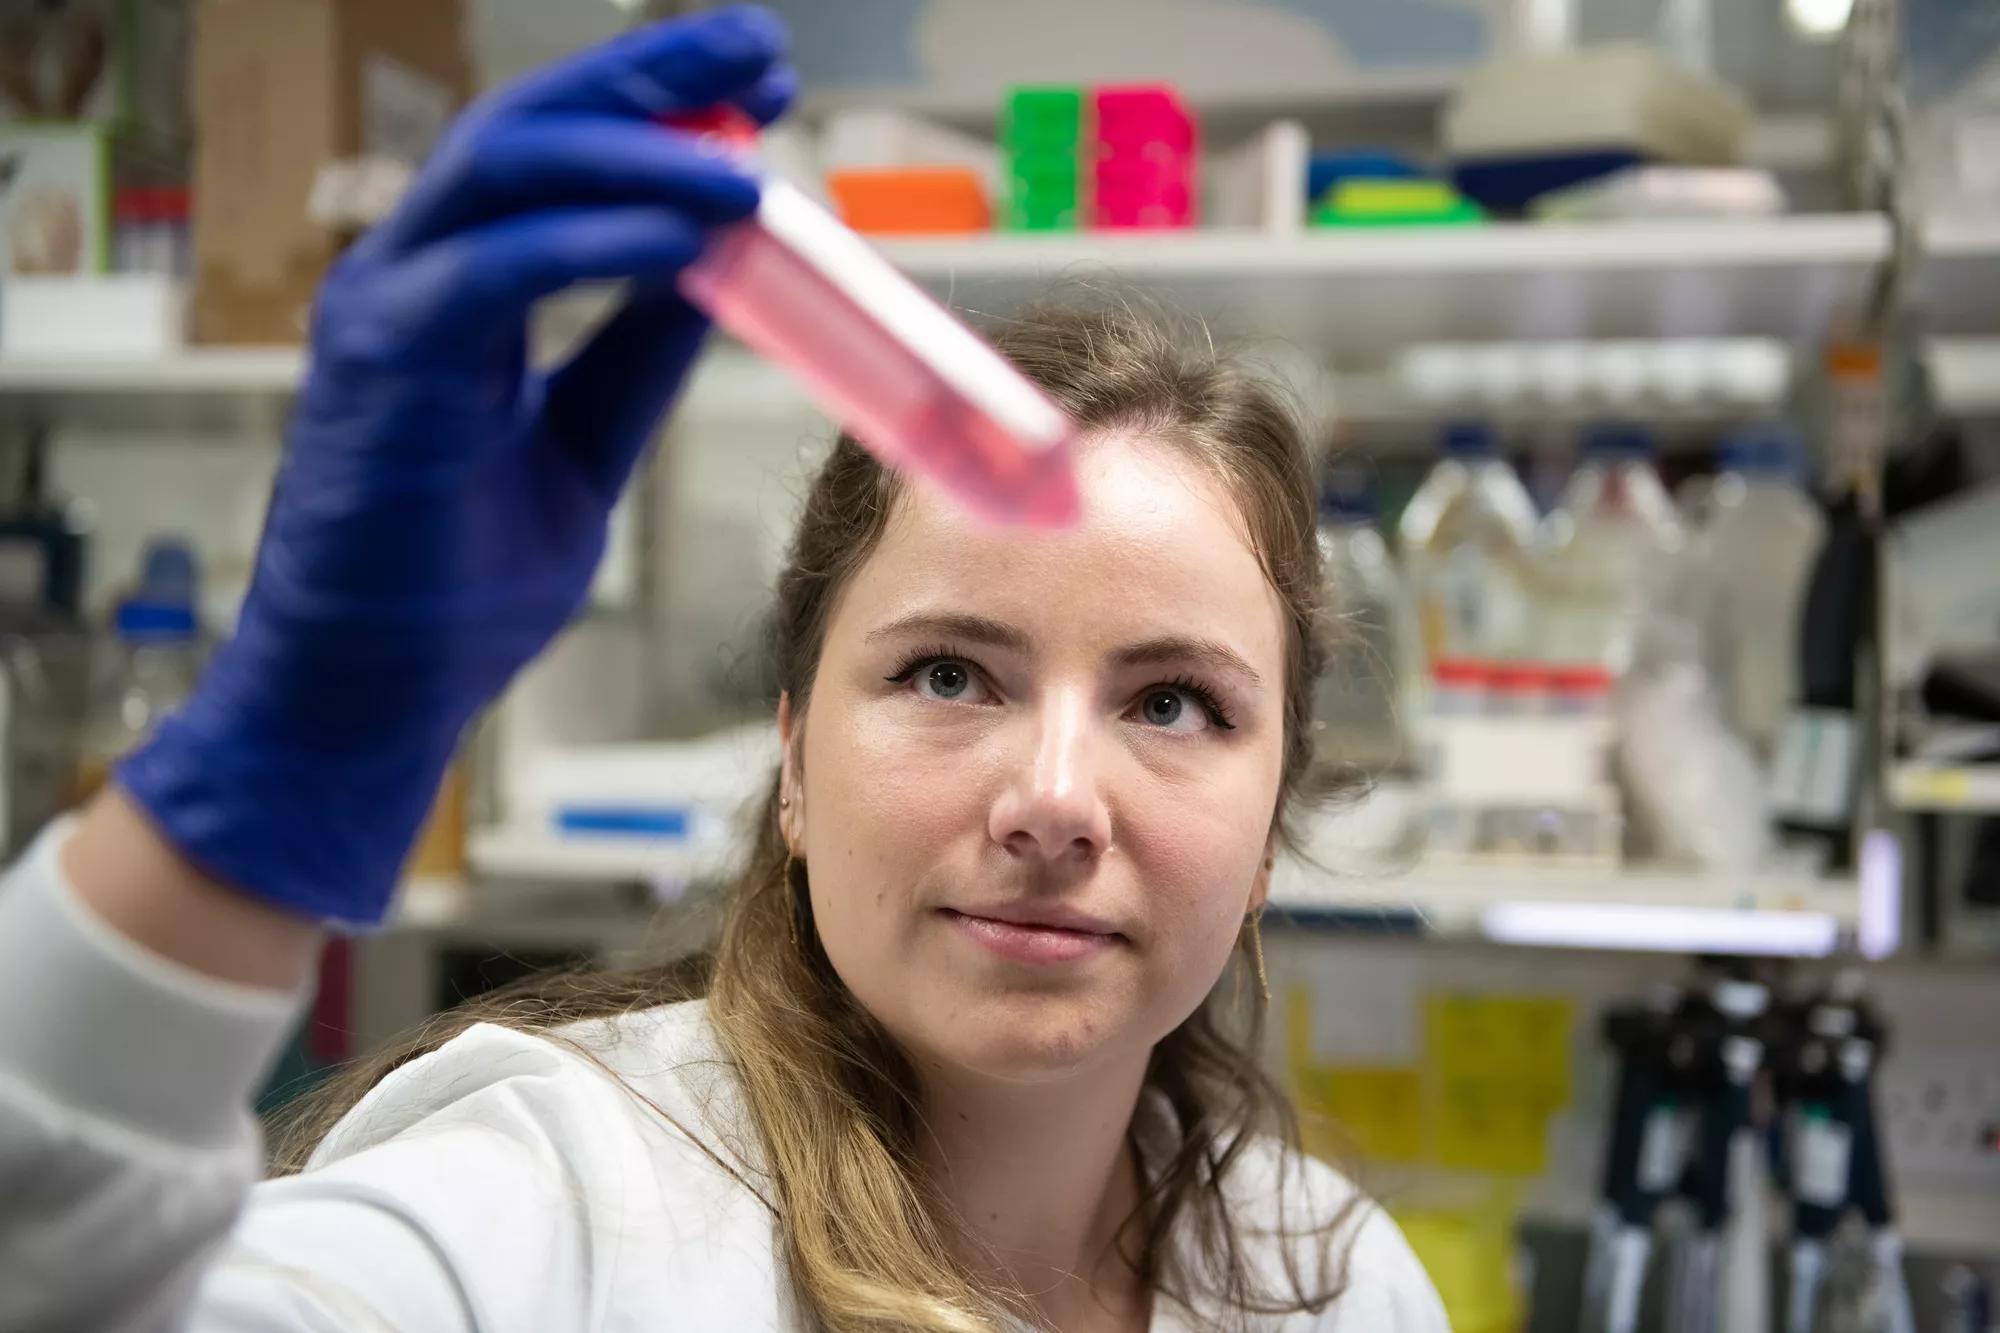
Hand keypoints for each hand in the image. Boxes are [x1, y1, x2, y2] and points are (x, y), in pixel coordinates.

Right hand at [117, 7, 794, 925]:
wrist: (376, 695)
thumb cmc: (457, 586)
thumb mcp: (579, 449)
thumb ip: (633, 360)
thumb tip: (715, 279)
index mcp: (459, 291)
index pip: (561, 158)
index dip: (660, 107)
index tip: (761, 88)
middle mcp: (415, 277)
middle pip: (532, 127)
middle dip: (652, 79)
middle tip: (761, 56)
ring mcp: (389, 311)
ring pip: (507, 170)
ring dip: (639, 150)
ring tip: (745, 156)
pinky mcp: (383, 366)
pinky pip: (496, 271)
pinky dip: (593, 241)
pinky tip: (683, 235)